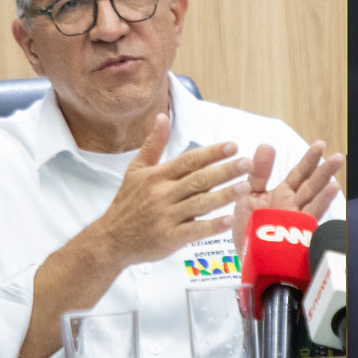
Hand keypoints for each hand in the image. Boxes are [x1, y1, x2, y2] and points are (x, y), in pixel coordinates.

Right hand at [96, 113, 251, 265]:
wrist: (110, 240)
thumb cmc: (127, 204)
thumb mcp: (136, 170)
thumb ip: (154, 144)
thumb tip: (162, 117)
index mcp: (157, 176)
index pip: (189, 160)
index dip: (212, 152)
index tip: (233, 146)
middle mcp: (162, 194)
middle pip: (199, 179)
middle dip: (225, 170)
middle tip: (247, 163)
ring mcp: (166, 217)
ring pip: (200, 203)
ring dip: (224, 195)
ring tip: (245, 187)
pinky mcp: (169, 238)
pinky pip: (194, 230)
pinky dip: (212, 226)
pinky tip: (229, 220)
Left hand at [231, 141, 344, 256]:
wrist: (247, 259)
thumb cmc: (248, 229)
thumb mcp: (247, 195)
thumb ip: (258, 172)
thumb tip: (267, 145)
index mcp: (282, 194)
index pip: (299, 173)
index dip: (309, 160)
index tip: (320, 145)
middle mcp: (292, 204)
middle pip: (310, 184)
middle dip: (323, 169)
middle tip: (338, 156)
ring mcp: (296, 218)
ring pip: (314, 197)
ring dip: (326, 182)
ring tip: (338, 169)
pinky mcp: (296, 231)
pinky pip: (310, 214)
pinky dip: (321, 201)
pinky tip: (332, 190)